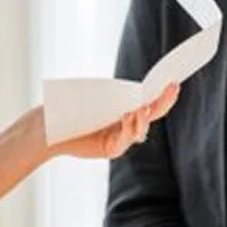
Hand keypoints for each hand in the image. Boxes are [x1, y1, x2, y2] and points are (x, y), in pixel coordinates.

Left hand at [49, 83, 179, 159]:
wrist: (50, 126)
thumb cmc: (71, 104)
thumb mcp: (97, 92)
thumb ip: (119, 93)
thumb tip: (141, 91)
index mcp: (127, 105)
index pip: (152, 98)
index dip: (165, 91)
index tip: (176, 78)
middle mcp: (128, 122)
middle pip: (154, 112)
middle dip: (164, 100)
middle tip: (173, 86)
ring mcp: (121, 137)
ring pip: (141, 128)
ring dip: (142, 117)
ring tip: (141, 107)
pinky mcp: (112, 149)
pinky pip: (125, 139)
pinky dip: (129, 127)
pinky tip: (128, 115)